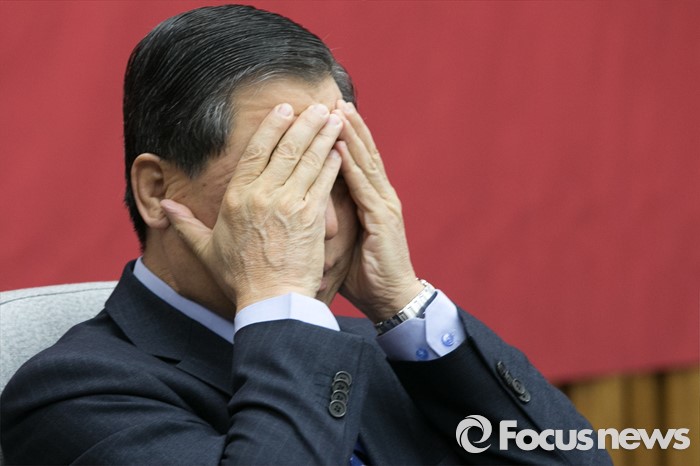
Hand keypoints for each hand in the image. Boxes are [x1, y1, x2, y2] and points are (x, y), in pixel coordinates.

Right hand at [161, 103, 343, 310]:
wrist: (271, 300)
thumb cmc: (241, 277)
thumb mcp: (207, 250)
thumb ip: (186, 224)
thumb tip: (164, 208)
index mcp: (236, 197)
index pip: (255, 151)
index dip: (271, 127)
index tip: (284, 109)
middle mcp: (261, 195)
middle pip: (285, 148)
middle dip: (304, 123)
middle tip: (318, 105)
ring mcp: (287, 204)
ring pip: (307, 160)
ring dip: (322, 135)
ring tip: (334, 117)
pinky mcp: (310, 217)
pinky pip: (323, 181)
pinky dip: (332, 163)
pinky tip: (340, 148)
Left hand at [336, 100, 423, 321]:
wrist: (390, 297)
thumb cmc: (364, 273)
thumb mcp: (342, 240)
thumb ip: (329, 219)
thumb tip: (301, 209)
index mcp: (371, 200)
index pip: (358, 160)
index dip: (346, 135)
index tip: (328, 113)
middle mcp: (381, 196)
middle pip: (364, 152)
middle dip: (349, 125)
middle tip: (334, 98)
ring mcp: (384, 205)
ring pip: (366, 162)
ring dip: (351, 134)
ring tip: (338, 110)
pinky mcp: (383, 219)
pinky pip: (364, 186)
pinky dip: (352, 165)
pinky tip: (339, 147)